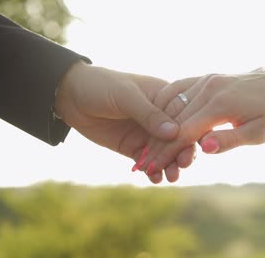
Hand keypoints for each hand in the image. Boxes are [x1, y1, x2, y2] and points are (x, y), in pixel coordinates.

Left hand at [54, 61, 181, 182]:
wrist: (70, 96)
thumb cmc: (102, 85)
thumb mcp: (126, 96)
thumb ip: (149, 114)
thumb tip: (174, 133)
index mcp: (165, 98)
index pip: (185, 116)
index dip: (192, 132)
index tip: (194, 147)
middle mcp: (160, 117)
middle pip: (179, 138)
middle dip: (183, 153)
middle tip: (182, 166)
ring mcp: (147, 134)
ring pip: (165, 153)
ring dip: (170, 165)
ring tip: (171, 177)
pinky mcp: (133, 147)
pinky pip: (147, 162)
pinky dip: (152, 171)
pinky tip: (154, 179)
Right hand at [140, 72, 264, 177]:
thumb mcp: (260, 132)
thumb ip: (230, 139)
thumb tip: (203, 148)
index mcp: (220, 105)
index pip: (184, 133)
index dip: (165, 153)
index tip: (150, 168)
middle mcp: (208, 89)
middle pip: (173, 121)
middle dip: (156, 145)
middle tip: (141, 163)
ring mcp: (205, 81)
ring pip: (171, 106)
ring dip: (157, 128)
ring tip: (146, 147)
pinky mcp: (205, 78)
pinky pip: (177, 90)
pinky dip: (163, 105)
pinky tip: (156, 117)